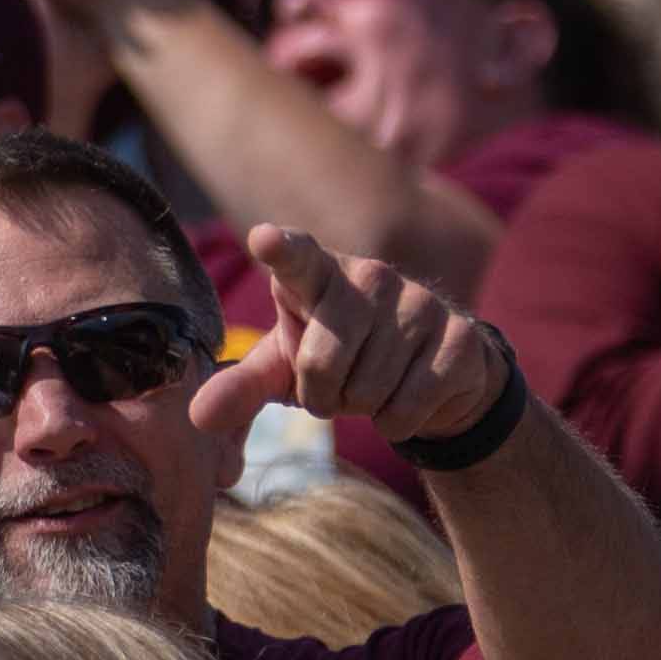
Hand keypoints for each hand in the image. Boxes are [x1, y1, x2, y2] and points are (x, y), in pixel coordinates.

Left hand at [198, 227, 513, 449]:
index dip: (281, 249)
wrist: (429, 378)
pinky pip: (409, 406)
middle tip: (336, 384)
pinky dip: (398, 421)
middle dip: (322, 394)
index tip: (263, 238)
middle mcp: (370, 276)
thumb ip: (240, 387)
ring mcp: (421, 302)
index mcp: (316, 276)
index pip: (297, 258)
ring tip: (373, 384)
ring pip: (368, 391)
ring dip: (362, 407)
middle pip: (322, 363)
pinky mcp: (462, 337)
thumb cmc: (339, 360)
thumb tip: (198, 418)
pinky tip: (407, 398)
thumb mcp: (284, 370)